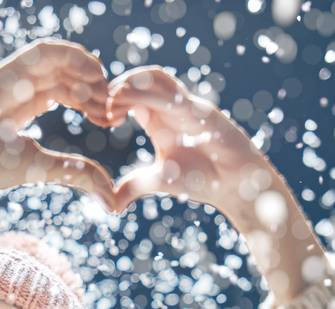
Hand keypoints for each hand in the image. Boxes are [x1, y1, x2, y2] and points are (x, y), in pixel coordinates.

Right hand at [0, 39, 115, 234]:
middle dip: (94, 88)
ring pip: (57, 59)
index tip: (110, 120)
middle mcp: (16, 88)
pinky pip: (42, 52)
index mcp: (20, 107)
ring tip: (106, 92)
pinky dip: (70, 56)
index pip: (62, 90)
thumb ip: (75, 174)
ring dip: (87, 70)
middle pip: (65, 74)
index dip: (91, 101)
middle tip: (114, 109)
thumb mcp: (39, 169)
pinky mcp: (4, 72)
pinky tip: (91, 74)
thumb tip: (111, 197)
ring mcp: (9, 77)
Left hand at [107, 67, 261, 218]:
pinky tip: (131, 100)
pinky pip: (172, 94)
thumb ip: (132, 188)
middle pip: (137, 79)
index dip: (109, 102)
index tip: (99, 120)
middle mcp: (169, 107)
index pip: (128, 95)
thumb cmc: (202, 179)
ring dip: (130, 82)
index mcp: (157, 119)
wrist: (235, 183)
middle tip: (101, 110)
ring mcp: (185, 106)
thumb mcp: (157, 182)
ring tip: (113, 101)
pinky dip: (148, 92)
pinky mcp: (199, 111)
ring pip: (154, 76)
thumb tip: (110, 206)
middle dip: (114, 87)